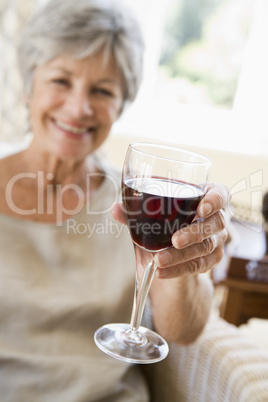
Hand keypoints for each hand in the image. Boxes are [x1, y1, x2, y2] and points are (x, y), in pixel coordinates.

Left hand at [112, 183, 228, 278]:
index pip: (221, 194)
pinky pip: (197, 266)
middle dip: (194, 232)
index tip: (201, 208)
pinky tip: (162, 271)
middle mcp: (216, 219)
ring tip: (159, 259)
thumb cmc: (165, 223)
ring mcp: (217, 240)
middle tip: (175, 240)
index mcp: (206, 198)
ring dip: (181, 255)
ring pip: (205, 247)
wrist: (172, 252)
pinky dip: (178, 269)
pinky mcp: (211, 260)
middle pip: (215, 223)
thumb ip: (135, 212)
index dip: (215, 199)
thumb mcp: (151, 217)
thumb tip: (115, 209)